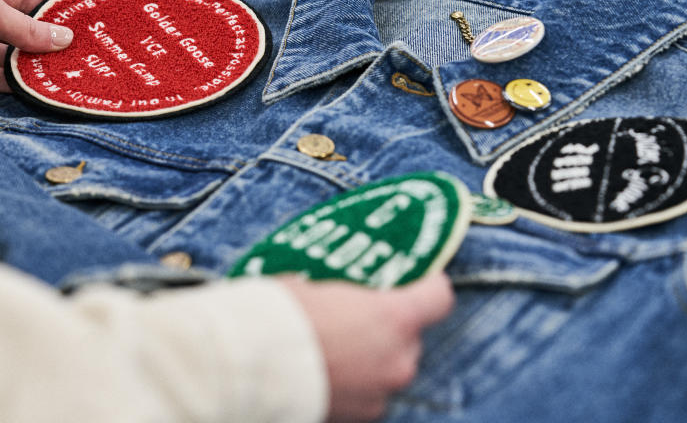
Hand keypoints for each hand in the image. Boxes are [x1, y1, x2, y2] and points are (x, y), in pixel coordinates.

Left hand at [0, 0, 72, 92]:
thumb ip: (27, 28)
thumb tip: (65, 39)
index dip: (47, 9)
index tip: (76, 24)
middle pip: (15, 30)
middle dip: (42, 43)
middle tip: (75, 55)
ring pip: (3, 57)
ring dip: (29, 66)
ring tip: (61, 74)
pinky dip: (9, 84)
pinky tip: (34, 88)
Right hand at [280, 274, 453, 421]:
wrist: (247, 365)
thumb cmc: (279, 314)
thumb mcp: (316, 280)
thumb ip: (347, 287)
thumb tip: (347, 284)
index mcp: (393, 318)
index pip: (439, 296)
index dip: (426, 284)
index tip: (412, 278)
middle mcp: (398, 359)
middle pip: (411, 335)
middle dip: (388, 325)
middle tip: (355, 313)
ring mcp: (381, 392)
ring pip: (391, 366)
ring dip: (372, 355)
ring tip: (335, 344)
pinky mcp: (362, 417)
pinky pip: (370, 391)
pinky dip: (356, 381)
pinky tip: (326, 368)